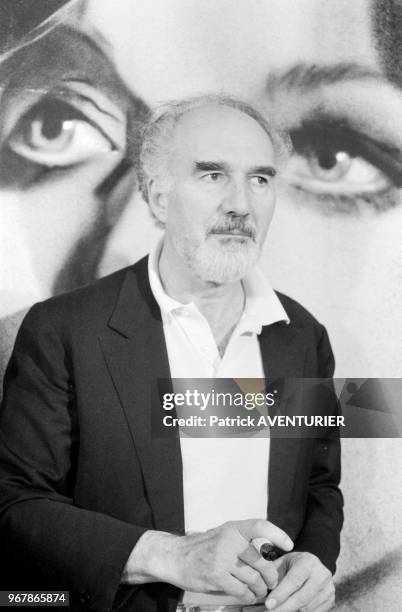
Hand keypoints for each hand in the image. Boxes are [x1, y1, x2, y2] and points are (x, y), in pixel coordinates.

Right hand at [122, 520, 292, 603]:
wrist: (175, 556)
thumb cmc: (203, 547)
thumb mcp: (222, 534)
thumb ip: (242, 540)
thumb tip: (269, 551)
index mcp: (233, 528)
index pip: (260, 526)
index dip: (277, 534)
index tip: (288, 544)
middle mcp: (229, 540)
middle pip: (262, 561)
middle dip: (271, 576)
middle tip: (271, 583)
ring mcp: (222, 558)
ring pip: (253, 579)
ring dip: (260, 589)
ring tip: (259, 592)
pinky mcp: (216, 576)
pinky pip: (241, 591)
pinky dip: (248, 596)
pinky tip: (247, 596)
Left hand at [265, 552, 334, 611]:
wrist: (315, 564)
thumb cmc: (294, 564)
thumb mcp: (283, 562)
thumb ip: (273, 572)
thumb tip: (260, 586)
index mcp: (308, 563)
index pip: (293, 581)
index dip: (280, 594)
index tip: (268, 604)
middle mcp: (321, 576)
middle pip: (301, 598)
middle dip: (284, 608)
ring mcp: (328, 591)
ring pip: (307, 609)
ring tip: (276, 611)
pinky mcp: (330, 602)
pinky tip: (287, 611)